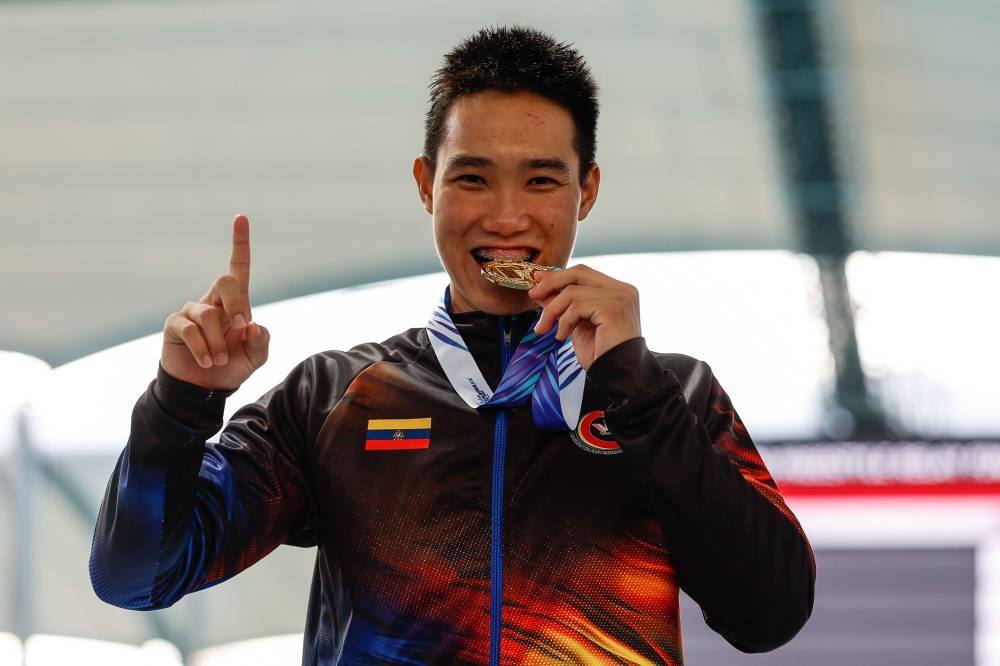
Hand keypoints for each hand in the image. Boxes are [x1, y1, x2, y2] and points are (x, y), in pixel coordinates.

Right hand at [161, 214, 269, 389]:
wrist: (204, 390)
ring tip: (219, 360)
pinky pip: (191, 329)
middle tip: (242, 328)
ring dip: (219, 342)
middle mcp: (213, 301)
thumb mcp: (255, 357)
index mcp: (236, 303)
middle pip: (225, 281)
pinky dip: (203, 348)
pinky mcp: (175, 325)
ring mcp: (192, 311)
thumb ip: (261, 341)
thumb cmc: (232, 367)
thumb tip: (254, 325)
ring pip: (209, 314)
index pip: (238, 267)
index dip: (239, 243)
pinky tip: (207, 361)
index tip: (241, 218)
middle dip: (237, 304)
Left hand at [528, 264, 639, 369]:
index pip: (583, 273)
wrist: (616, 375)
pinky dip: (563, 321)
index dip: (558, 275)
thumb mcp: (576, 323)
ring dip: (553, 310)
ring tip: (546, 328)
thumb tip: (540, 288)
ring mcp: (620, 297)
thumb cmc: (600, 353)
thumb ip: (563, 304)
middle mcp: (622, 290)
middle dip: (551, 283)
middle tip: (533, 295)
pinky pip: (576, 306)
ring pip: (572, 292)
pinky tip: (562, 336)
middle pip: (578, 273)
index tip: (537, 281)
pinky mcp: (613, 308)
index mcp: (617, 291)